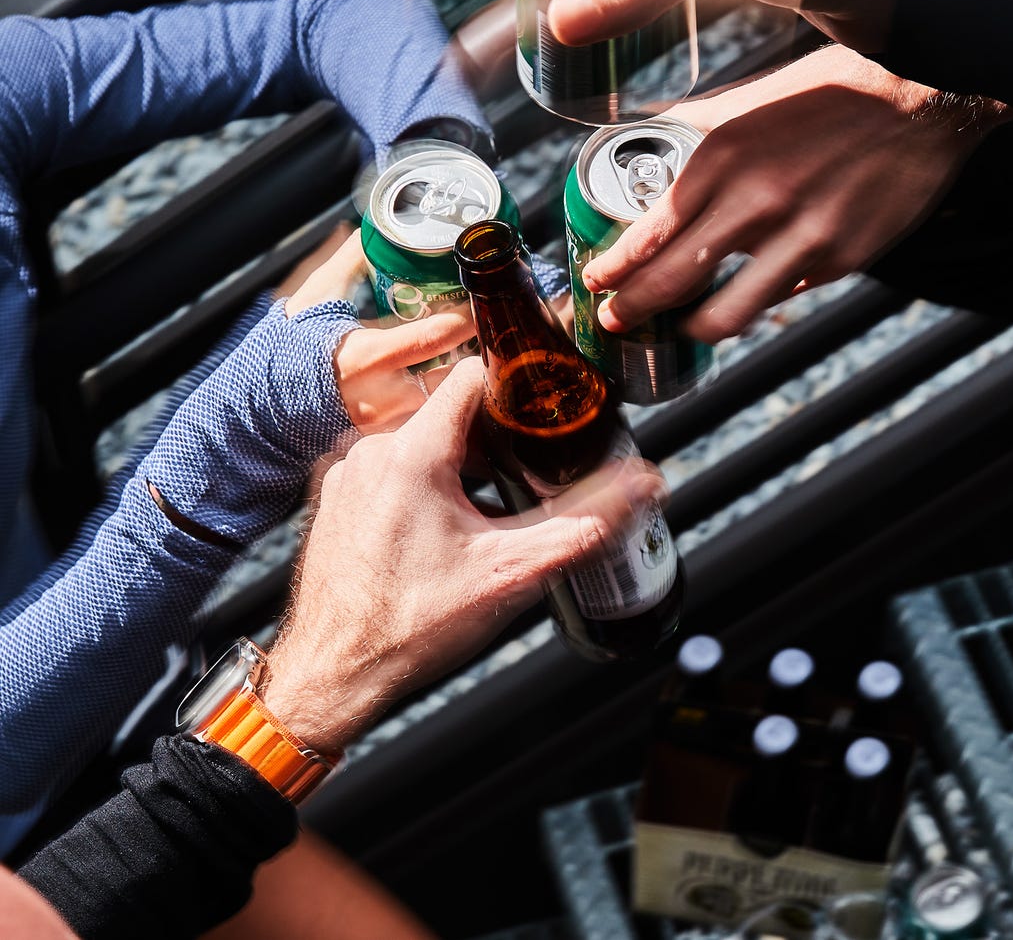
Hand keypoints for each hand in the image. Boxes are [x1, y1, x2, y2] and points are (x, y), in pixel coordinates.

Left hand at [261, 358, 666, 752]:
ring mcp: (346, 474)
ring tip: (489, 506)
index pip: (471, 374)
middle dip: (493, 438)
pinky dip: (421, 483)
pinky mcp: (334, 498)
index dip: (515, 385)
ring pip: (417, 440)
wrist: (334, 675)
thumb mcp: (512, 572)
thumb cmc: (410, 627)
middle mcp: (369, 450)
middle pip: (448, 412)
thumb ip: (585, 522)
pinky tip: (443, 529)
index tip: (543, 407)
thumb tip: (642, 486)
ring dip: (457, 463)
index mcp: (412, 452)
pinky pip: (388, 467)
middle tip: (528, 472)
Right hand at [285, 231, 474, 432]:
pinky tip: (439, 377)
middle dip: (470, 350)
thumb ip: (352, 260)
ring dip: (456, 374)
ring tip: (464, 349)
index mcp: (366, 356)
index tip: (480, 300)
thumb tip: (379, 228)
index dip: (464, 319)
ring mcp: (386, 422)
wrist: (261, 408)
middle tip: (482, 325)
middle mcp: (382, 395)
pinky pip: (425, 416)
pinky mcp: (386, 437)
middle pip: (450, 372)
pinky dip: (437, 396)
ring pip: (441, 397)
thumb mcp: (317, 297)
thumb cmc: (287, 349)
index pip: (433, 338)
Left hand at [582, 46, 1012, 342]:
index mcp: (722, 156)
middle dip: (632, 311)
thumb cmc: (833, 92)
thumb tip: (652, 135)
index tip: (597, 284)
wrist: (924, 99)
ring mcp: (798, 238)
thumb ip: (699, 127)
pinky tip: (746, 296)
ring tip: (681, 326)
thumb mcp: (753, 99)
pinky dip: (756, 303)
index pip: (648, 233)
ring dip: (692, 328)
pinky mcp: (837, 261)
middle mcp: (754, 201)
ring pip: (723, 315)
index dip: (615, 270)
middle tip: (616, 321)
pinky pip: (779, 299)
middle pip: (671, 281)